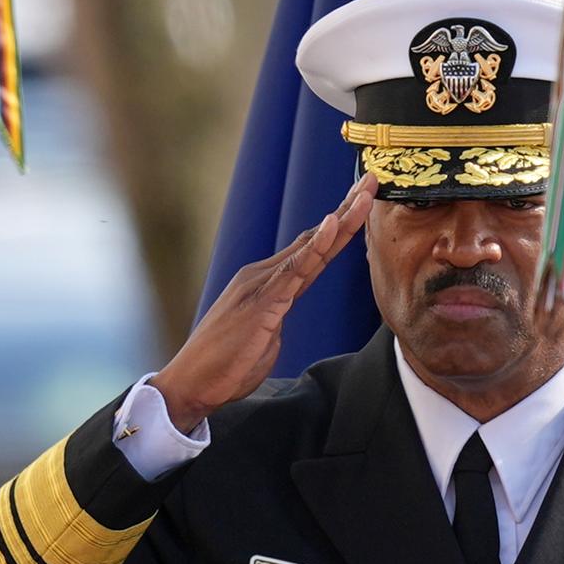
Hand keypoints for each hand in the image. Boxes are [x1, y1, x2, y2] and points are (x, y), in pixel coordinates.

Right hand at [151, 173, 376, 432]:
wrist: (192, 383)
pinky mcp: (263, 300)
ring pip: (311, 246)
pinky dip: (316, 245)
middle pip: (314, 238)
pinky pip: (296, 268)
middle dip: (346, 209)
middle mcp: (264, 276)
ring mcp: (262, 285)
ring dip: (342, 218)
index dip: (338, 226)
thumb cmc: (224, 366)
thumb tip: (280, 316)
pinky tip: (333, 223)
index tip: (360, 203)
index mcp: (266, 284)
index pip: (309, 250)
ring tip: (364, 193)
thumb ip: (274, 319)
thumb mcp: (262, 338)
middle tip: (371, 181)